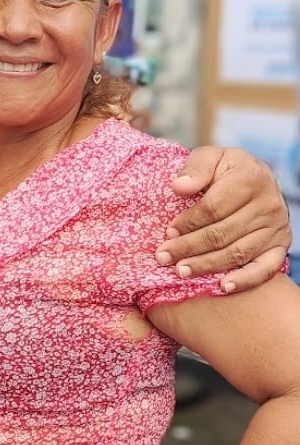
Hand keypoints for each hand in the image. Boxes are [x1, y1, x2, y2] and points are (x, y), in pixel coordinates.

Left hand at [154, 146, 289, 291]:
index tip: (168, 232)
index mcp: (251, 177)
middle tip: (164, 257)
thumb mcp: (211, 158)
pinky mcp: (280, 246)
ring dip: (207, 265)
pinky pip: (265, 268)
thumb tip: (179, 187)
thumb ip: (195, 168)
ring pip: (237, 253)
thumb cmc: (226, 171)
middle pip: (222, 233)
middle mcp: (268, 204)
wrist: (257, 181)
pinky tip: (223, 287)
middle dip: (189, 247)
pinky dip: (245, 280)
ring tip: (181, 272)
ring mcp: (276, 227)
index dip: (188, 222)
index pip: (214, 207)